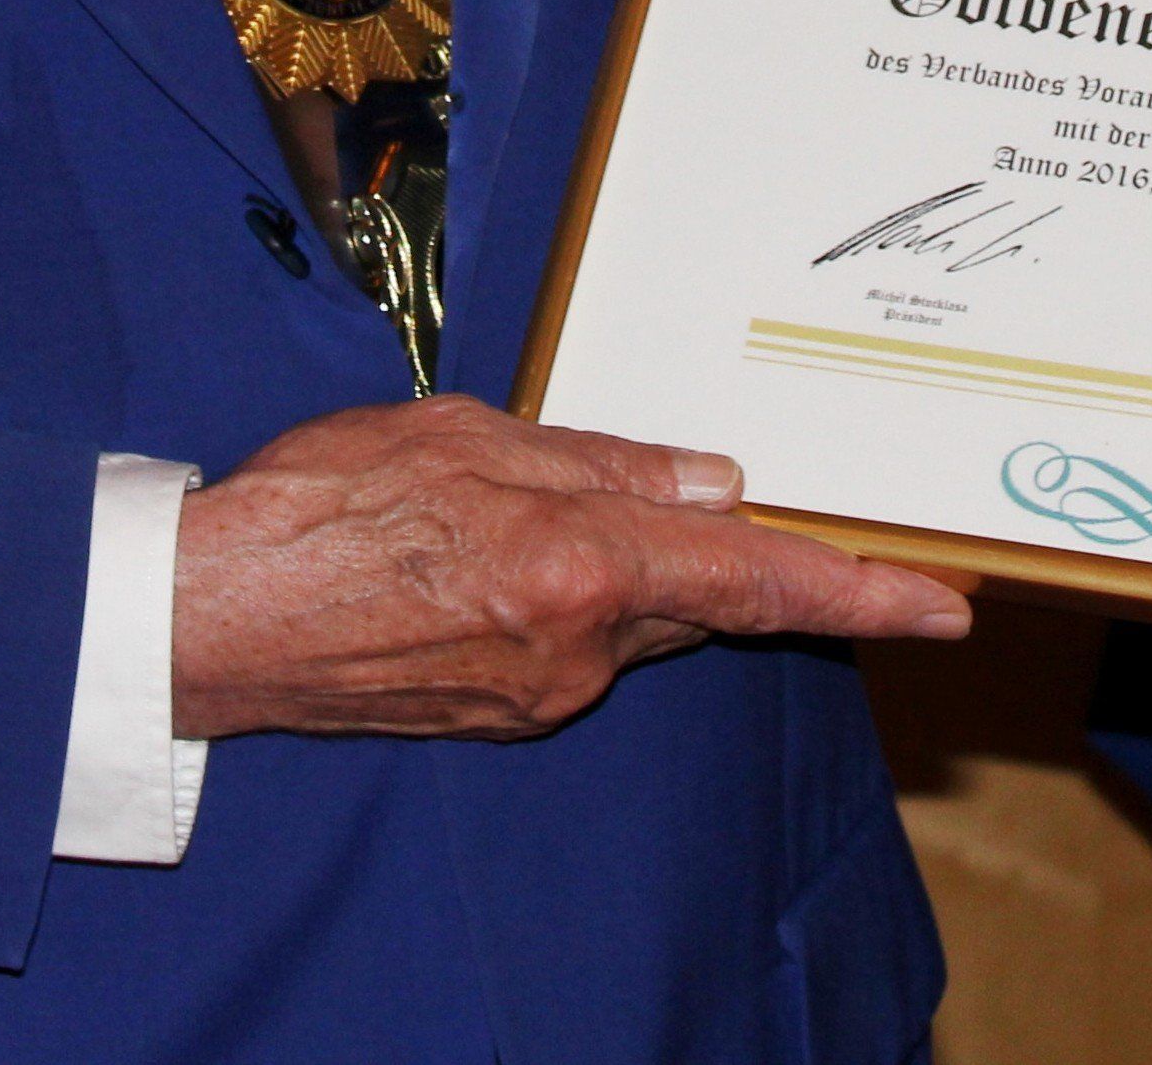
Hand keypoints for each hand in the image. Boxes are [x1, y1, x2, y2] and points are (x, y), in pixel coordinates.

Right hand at [170, 394, 970, 740]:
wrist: (210, 621)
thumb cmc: (321, 508)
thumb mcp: (464, 436)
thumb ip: (599, 462)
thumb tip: (710, 482)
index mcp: (576, 565)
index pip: (751, 580)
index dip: (856, 592)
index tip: (940, 603)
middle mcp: (575, 648)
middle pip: (694, 596)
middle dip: (709, 547)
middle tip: (685, 493)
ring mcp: (538, 695)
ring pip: (631, 616)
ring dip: (615, 560)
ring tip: (505, 503)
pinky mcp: (500, 715)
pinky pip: (574, 645)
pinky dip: (566, 592)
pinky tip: (487, 553)